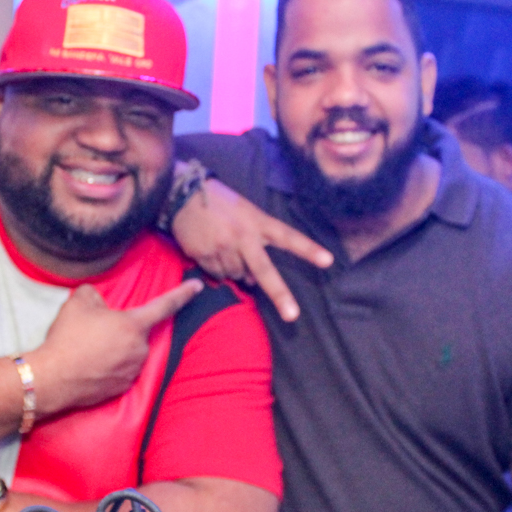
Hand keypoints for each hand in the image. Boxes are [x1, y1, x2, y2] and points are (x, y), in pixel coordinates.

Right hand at [27, 279, 202, 415]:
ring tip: (87, 349)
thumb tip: (97, 299)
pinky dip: (108, 366)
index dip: (183, 293)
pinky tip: (88, 365)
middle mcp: (140, 350)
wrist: (53, 378)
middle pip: (137, 332)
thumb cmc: (68, 338)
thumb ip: (94, 293)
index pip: (165, 305)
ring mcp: (132, 371)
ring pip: (128, 352)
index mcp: (134, 325)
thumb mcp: (78, 302)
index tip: (198, 286)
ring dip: (114, 348)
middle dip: (120, 329)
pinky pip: (119, 370)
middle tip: (93, 330)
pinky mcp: (121, 388)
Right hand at [171, 178, 331, 320]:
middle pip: (264, 270)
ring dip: (237, 272)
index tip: (328, 261)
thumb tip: (253, 281)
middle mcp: (242, 237)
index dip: (308, 249)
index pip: (287, 237)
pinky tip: (213, 253)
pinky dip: (219, 270)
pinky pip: (217, 274)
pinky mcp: (204, 255)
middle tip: (292, 316)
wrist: (183, 195)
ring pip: (237, 276)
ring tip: (227, 249)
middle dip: (280, 294)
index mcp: (257, 222)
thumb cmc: (221, 203)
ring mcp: (222, 247)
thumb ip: (256, 243)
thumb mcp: (246, 213)